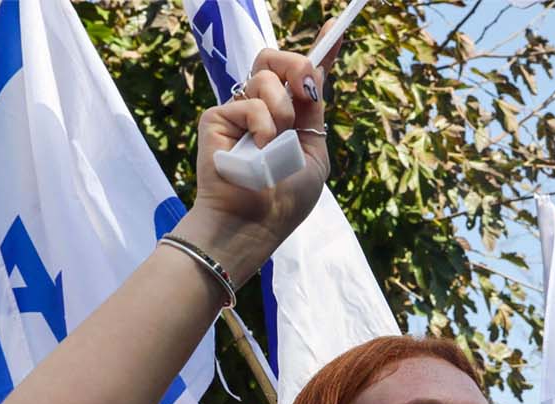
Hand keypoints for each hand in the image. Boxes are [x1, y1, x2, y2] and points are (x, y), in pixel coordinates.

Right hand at [176, 26, 341, 284]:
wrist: (254, 224)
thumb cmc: (285, 199)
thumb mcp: (314, 154)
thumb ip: (314, 115)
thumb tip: (314, 76)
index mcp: (289, 118)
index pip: (303, 78)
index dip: (322, 50)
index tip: (336, 28)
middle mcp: (262, 110)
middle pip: (276, 61)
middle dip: (296, 65)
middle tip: (305, 90)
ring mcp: (239, 113)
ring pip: (264, 77)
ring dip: (282, 109)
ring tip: (277, 142)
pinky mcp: (217, 119)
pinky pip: (248, 102)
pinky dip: (263, 125)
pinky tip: (260, 148)